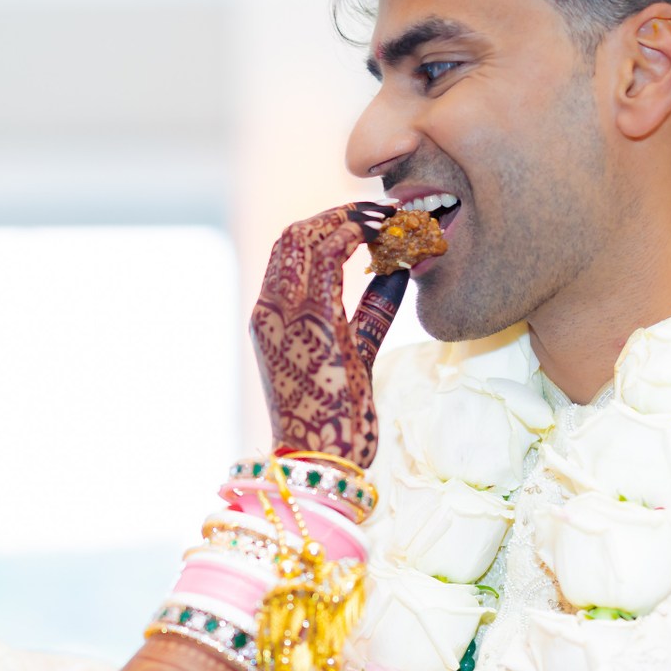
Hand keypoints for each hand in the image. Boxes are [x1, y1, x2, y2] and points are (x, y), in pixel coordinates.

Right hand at [249, 203, 407, 467]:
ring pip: (304, 235)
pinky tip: (382, 236)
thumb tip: (401, 268)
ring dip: (347, 217)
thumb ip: (374, 307)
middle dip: (339, 214)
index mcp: (271, 317)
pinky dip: (354, 234)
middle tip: (383, 212)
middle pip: (292, 235)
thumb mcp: (358, 348)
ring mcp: (284, 312)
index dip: (330, 225)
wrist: (322, 457)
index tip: (372, 221)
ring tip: (386, 219)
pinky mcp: (311, 319)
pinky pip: (327, 255)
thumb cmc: (338, 416)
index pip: (290, 251)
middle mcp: (270, 309)